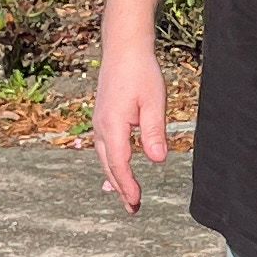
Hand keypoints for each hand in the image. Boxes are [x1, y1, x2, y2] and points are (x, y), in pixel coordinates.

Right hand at [93, 38, 168, 212]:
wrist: (123, 48)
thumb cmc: (140, 71)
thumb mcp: (153, 102)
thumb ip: (154, 132)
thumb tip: (157, 160)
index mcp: (113, 126)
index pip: (120, 164)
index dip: (127, 186)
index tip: (136, 202)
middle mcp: (101, 127)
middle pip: (109, 165)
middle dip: (120, 188)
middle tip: (132, 209)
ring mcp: (100, 122)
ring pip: (105, 157)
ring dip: (114, 177)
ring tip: (123, 196)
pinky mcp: (103, 116)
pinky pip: (104, 147)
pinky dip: (110, 162)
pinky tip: (114, 169)